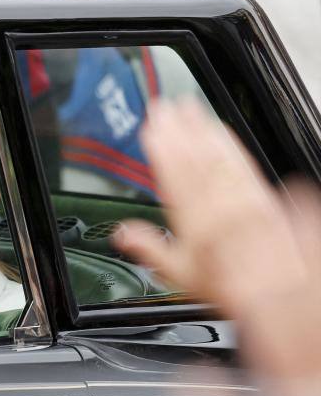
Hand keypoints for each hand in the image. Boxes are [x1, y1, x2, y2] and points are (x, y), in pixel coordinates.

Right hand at [114, 100, 320, 378]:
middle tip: (164, 105)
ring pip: (217, 155)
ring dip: (201, 128)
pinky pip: (241, 162)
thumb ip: (149, 248)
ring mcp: (240, 196)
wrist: (274, 290)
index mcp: (193, 217)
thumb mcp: (178, 273)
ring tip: (189, 107)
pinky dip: (229, 143)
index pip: (172, 173)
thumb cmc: (228, 285)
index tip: (150, 126)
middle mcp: (218, 201)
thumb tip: (122, 234)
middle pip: (194, 157)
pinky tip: (223, 131)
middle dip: (177, 128)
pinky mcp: (260, 196)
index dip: (160, 146)